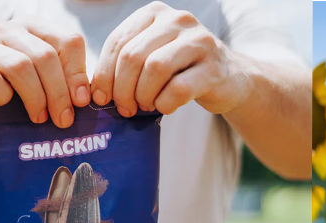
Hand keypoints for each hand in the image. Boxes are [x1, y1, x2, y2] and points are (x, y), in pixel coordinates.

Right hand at [0, 16, 89, 126]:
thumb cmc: (10, 90)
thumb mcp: (40, 80)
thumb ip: (63, 80)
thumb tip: (86, 97)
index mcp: (32, 27)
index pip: (68, 41)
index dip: (78, 73)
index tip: (81, 101)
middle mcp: (5, 29)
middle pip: (45, 56)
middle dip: (59, 91)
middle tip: (64, 118)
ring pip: (20, 66)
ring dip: (35, 97)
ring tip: (40, 117)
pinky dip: (2, 95)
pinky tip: (5, 104)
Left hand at [91, 1, 253, 117]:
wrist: (231, 78)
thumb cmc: (183, 69)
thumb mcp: (153, 54)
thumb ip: (126, 61)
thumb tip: (94, 90)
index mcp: (156, 12)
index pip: (118, 41)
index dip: (104, 73)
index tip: (101, 97)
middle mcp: (179, 20)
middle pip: (134, 55)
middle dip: (122, 88)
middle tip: (123, 108)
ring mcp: (200, 42)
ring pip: (155, 69)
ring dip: (143, 95)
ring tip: (144, 106)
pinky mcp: (214, 68)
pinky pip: (178, 89)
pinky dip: (165, 104)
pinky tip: (165, 107)